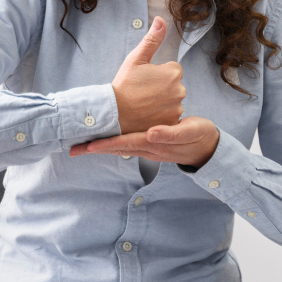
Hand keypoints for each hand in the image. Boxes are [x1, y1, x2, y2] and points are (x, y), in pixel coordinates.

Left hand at [70, 117, 219, 168]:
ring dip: (101, 146)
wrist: (209, 147)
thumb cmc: (200, 136)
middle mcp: (147, 148)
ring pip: (119, 147)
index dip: (106, 144)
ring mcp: (147, 148)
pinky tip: (106, 138)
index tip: (88, 146)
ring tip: (82, 145)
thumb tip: (151, 133)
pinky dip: (113, 142)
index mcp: (154, 143)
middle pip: (116, 148)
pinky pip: (127, 144)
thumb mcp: (190, 132)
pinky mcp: (150, 143)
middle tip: (73, 150)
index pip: (125, 143)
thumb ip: (171, 133)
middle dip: (95, 149)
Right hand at [112, 17, 185, 133]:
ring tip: (143, 103)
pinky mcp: (172, 123)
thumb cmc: (124, 84)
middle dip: (162, 88)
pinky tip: (148, 114)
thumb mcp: (136, 58)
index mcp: (173, 73)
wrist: (114, 113)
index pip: (172, 70)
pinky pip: (170, 116)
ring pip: (172, 101)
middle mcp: (180, 90)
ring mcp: (177, 108)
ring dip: (162, 101)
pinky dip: (161, 115)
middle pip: (174, 86)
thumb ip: (152, 39)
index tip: (144, 80)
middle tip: (142, 92)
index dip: (157, 74)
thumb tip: (161, 19)